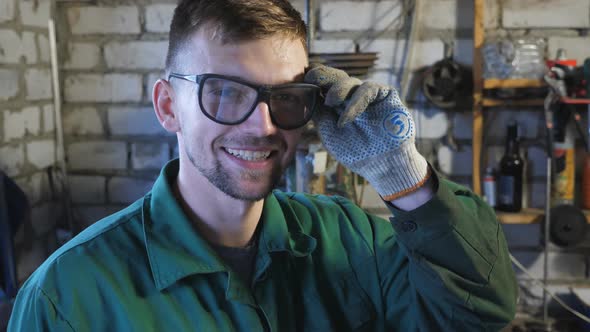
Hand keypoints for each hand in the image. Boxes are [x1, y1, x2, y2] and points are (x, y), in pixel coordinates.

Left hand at [304, 64, 429, 199]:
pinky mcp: (386, 94)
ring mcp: (368, 94)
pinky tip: (346, 118)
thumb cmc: (354, 151)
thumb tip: (303, 94)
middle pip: (336, 76)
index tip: (303, 81)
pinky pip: (368, 89)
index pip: (324, 83)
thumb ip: (318, 112)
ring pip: (350, 81)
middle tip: (311, 78)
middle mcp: (352, 95)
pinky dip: (355, 102)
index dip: (314, 78)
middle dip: (322, 76)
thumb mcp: (328, 131)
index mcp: (337, 102)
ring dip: (338, 89)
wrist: (380, 165)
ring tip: (329, 103)